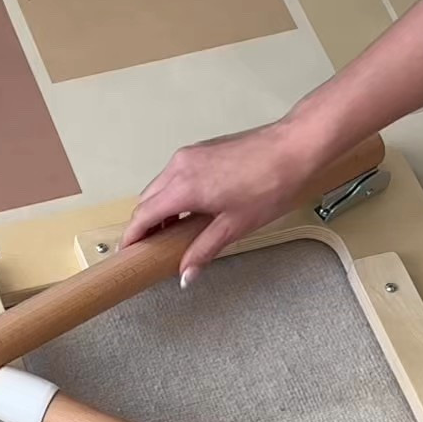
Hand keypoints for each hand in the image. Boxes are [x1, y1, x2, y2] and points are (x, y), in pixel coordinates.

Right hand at [120, 118, 326, 284]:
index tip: (128, 252)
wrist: (294, 147)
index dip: (132, 236)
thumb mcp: (235, 226)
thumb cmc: (271, 184)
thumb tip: (186, 273)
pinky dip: (173, 193)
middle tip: (152, 248)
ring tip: (173, 232)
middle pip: (146, 200)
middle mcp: (179, 167)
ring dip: (159, 208)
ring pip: (159, 185)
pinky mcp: (201, 149)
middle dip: (144, 224)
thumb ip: (203, 251)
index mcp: (184, 188)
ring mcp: (190, 154)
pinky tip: (190, 209)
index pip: (143, 215)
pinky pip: (174, 174)